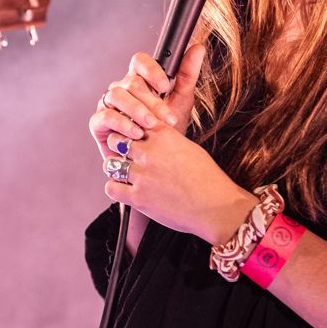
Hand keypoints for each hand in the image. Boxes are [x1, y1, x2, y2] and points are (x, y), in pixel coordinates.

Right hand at [88, 44, 204, 158]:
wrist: (157, 157)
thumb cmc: (166, 127)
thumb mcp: (181, 101)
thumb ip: (187, 75)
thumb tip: (198, 48)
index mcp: (139, 79)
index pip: (140, 61)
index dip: (151, 70)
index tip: (166, 86)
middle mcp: (121, 88)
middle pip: (132, 83)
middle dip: (152, 101)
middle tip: (167, 118)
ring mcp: (107, 103)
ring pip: (117, 96)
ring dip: (137, 110)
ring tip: (151, 125)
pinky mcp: (98, 122)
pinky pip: (106, 116)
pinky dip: (122, 124)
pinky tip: (136, 133)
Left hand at [100, 125, 256, 243]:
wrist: (216, 206)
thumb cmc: (207, 178)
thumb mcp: (189, 148)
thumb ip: (167, 140)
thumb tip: (153, 137)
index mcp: (164, 135)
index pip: (134, 121)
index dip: (131, 129)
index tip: (133, 137)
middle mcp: (150, 152)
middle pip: (116, 139)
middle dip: (119, 147)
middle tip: (125, 156)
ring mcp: (142, 175)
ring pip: (110, 163)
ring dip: (116, 168)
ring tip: (126, 174)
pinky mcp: (138, 197)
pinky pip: (111, 188)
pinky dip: (116, 189)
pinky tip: (126, 191)